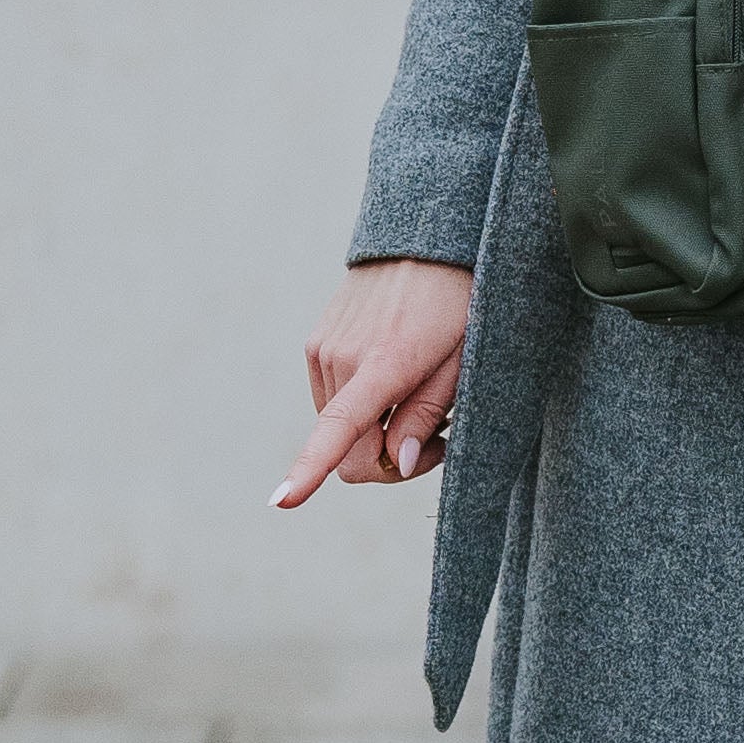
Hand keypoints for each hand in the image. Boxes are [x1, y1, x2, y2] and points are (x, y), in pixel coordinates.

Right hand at [275, 261, 473, 509]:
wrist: (426, 241)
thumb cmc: (458, 303)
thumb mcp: (462, 362)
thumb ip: (425, 415)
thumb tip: (395, 463)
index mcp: (381, 364)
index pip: (336, 429)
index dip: (309, 470)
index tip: (281, 501)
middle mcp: (339, 358)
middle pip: (350, 454)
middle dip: (390, 462)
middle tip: (437, 441)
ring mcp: (322, 350)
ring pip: (342, 431)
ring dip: (378, 432)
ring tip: (420, 398)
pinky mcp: (316, 343)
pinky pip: (333, 402)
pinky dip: (363, 408)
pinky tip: (396, 378)